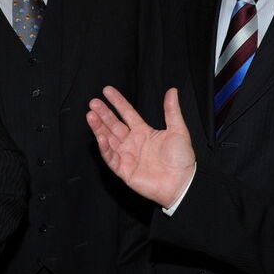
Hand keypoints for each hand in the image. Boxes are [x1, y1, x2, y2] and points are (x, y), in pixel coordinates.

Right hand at [85, 87, 194, 208]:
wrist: (182, 182)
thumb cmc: (181, 158)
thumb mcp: (178, 130)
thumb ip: (172, 111)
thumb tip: (172, 91)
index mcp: (144, 132)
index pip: (127, 113)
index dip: (117, 102)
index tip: (107, 90)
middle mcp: (132, 142)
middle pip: (113, 125)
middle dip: (103, 114)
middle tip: (93, 102)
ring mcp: (127, 156)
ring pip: (108, 139)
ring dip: (99, 128)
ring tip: (90, 115)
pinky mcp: (124, 170)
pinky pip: (111, 157)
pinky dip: (105, 148)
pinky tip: (100, 137)